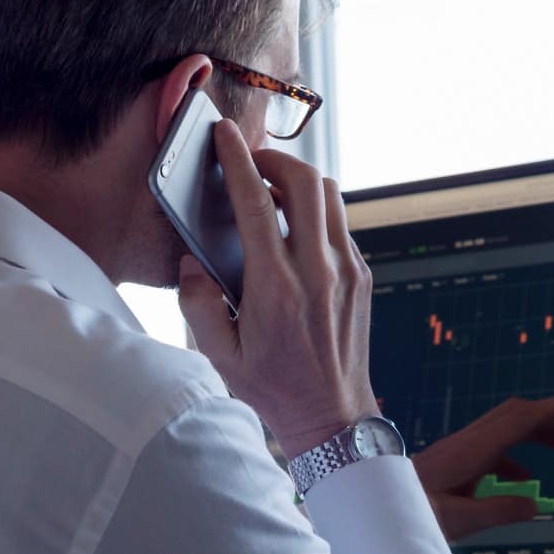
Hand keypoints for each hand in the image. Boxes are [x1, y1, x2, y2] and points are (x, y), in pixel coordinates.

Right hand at [178, 121, 377, 456]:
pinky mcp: (362, 276)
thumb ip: (197, 302)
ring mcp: (347, 270)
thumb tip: (191, 261)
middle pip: (305, 182)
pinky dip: (317, 213)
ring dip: (299, 182)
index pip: (256, 202)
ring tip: (273, 192)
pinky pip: (340, 224)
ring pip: (330, 196)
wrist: (333, 417)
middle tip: (250, 163)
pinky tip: (295, 232)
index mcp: (275, 285)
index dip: (237, 160)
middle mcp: (317, 270)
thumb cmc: (273, 387)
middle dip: (274, 159)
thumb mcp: (218, 353)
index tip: (224, 135)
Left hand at [413, 385, 553, 541]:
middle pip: (518, 417)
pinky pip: (492, 450)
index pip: (522, 420)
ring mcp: (457, 451)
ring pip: (506, 431)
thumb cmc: (405, 516)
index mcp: (470, 451)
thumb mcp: (456, 522)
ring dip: (539, 434)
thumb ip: (496, 511)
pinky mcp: (450, 464)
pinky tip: (525, 480)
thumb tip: (534, 504)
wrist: (366, 510)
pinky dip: (516, 457)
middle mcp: (465, 444)